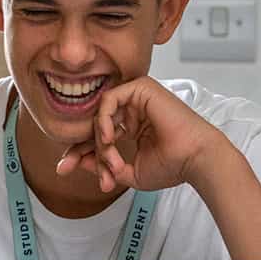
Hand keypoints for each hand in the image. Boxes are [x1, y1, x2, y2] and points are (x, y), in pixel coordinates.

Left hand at [56, 77, 224, 192]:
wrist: (196, 160)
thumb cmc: (173, 166)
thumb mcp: (128, 172)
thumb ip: (103, 165)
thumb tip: (77, 161)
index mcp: (132, 127)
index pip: (97, 135)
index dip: (80, 152)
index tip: (64, 168)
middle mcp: (133, 110)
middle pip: (94, 124)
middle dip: (78, 148)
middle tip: (67, 166)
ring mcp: (137, 98)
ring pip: (100, 114)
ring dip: (98, 141)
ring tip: (109, 159)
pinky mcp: (142, 87)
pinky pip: (108, 100)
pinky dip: (103, 120)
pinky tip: (107, 138)